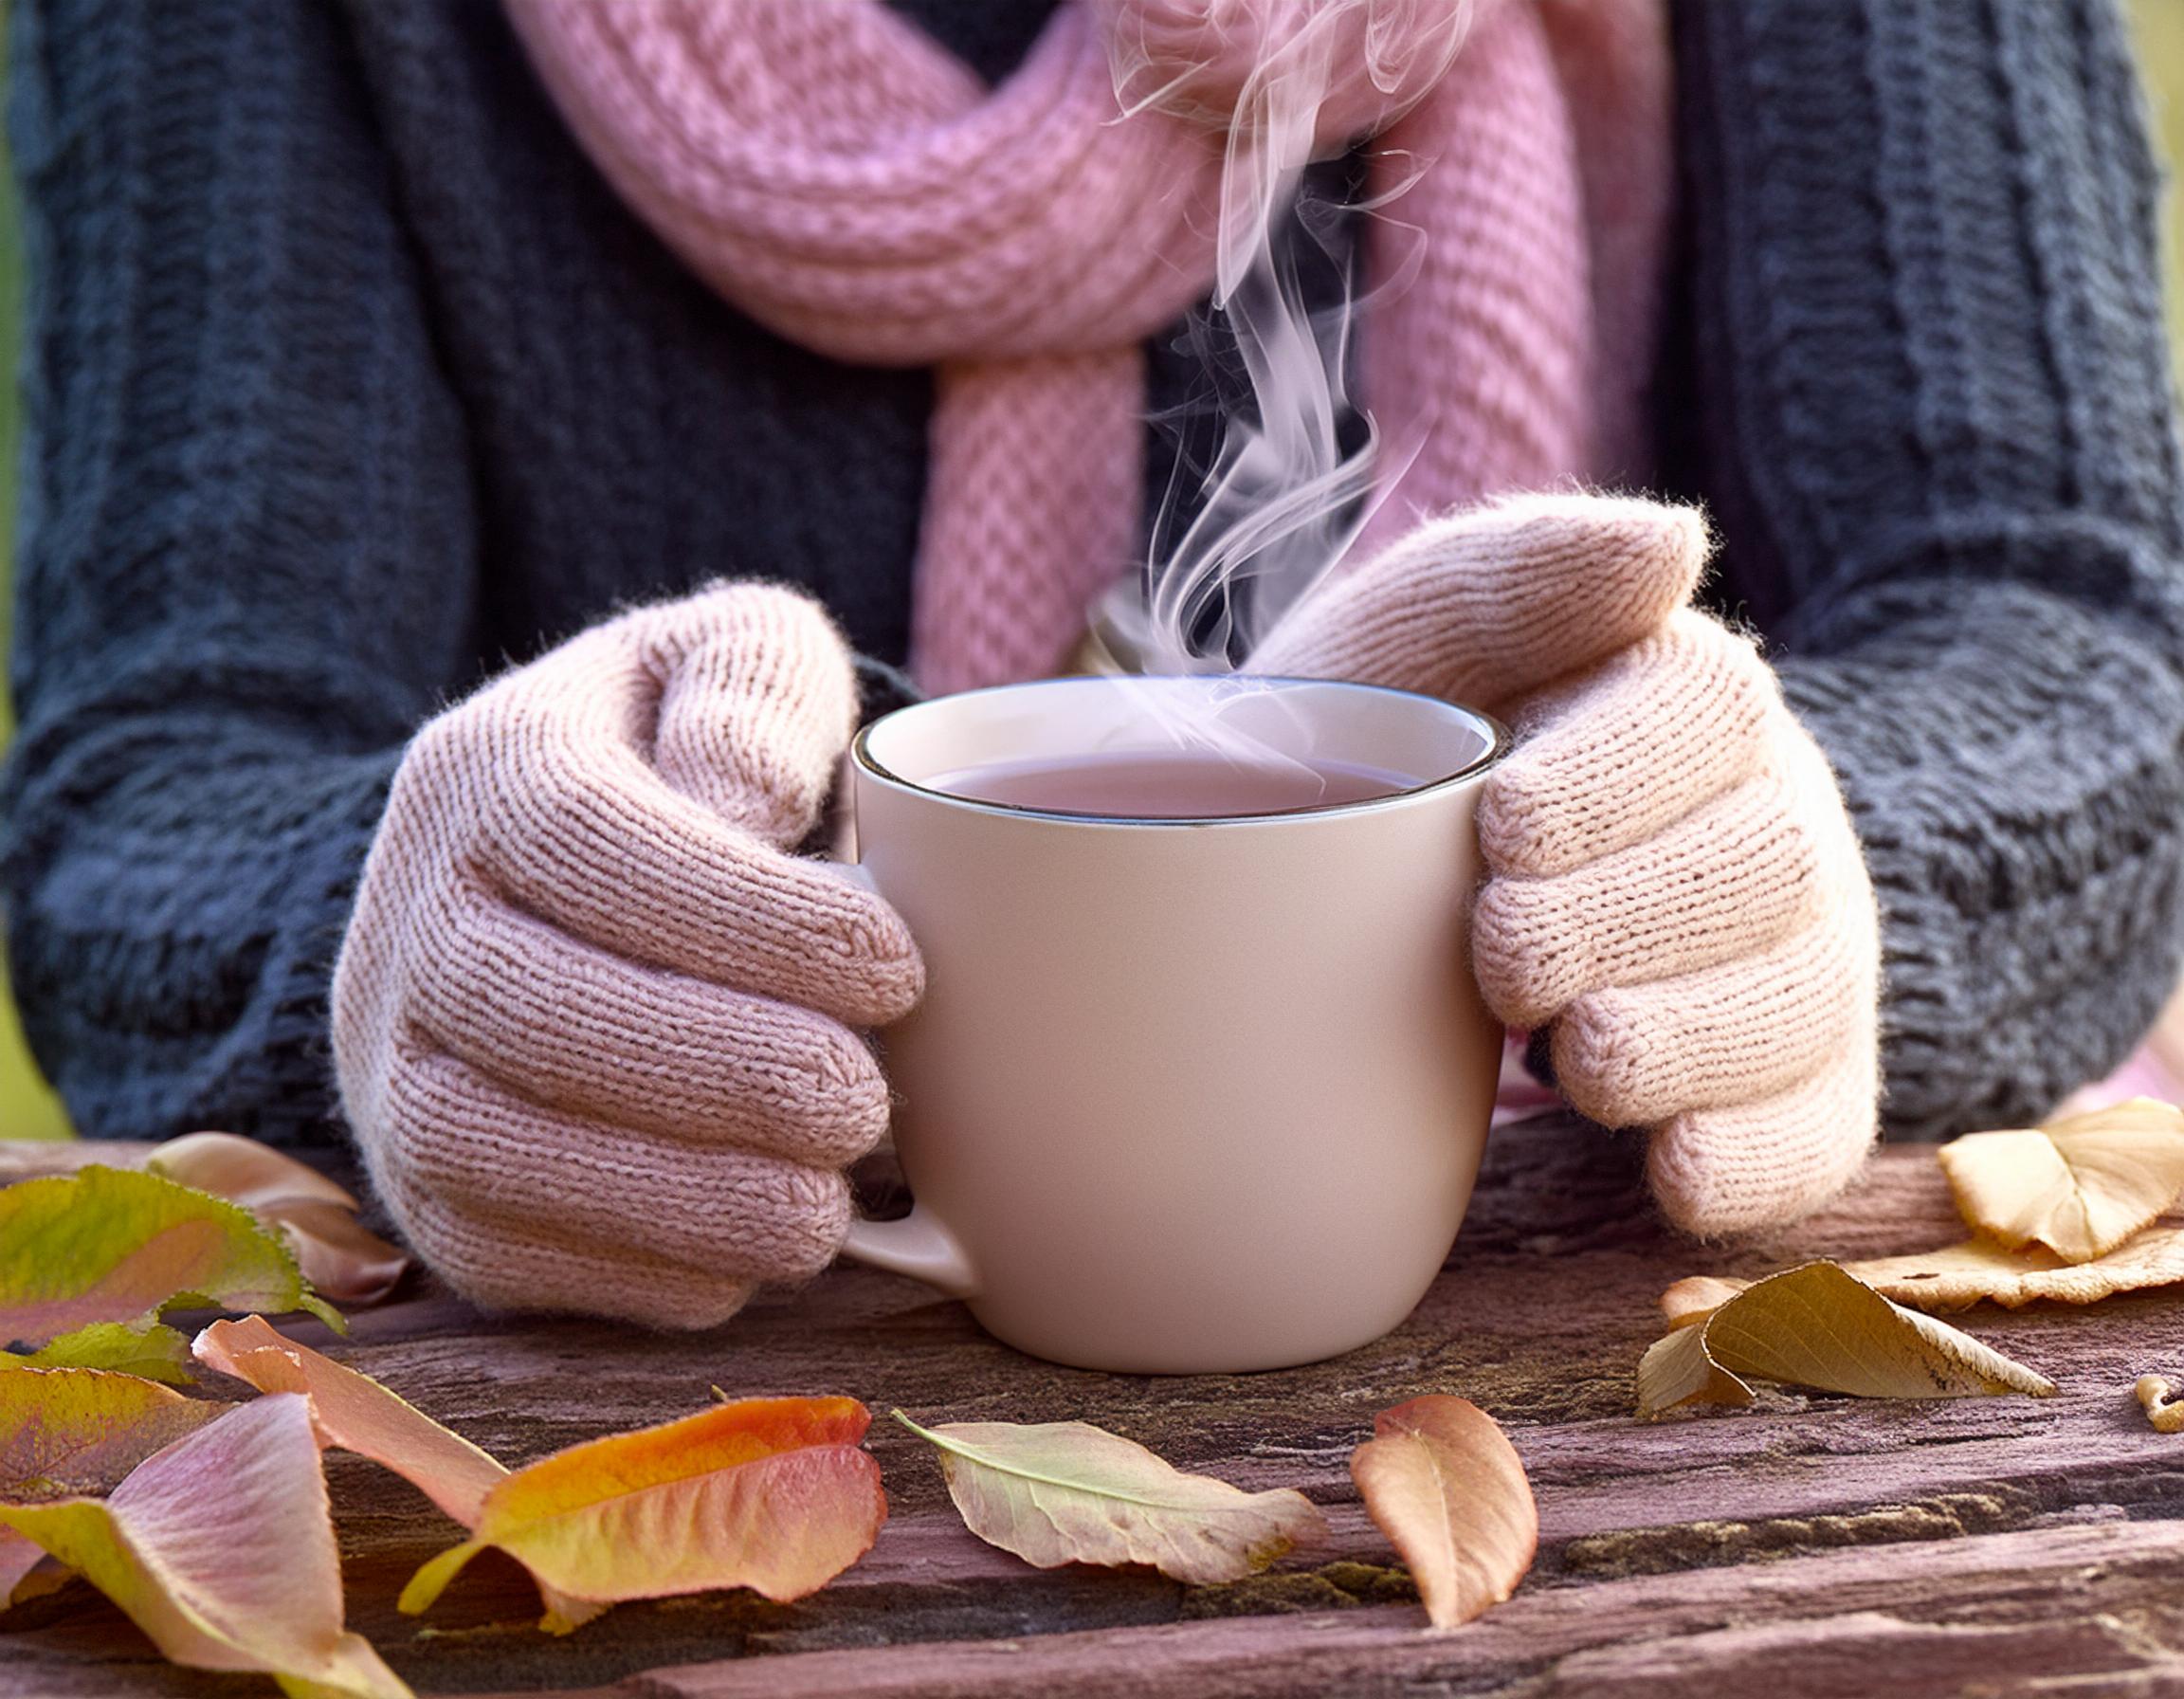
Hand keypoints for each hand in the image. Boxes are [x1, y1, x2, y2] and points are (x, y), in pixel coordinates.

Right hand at [332, 584, 922, 1325]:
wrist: (536, 879)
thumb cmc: (681, 761)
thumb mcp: (726, 663)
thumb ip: (752, 690)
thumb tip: (745, 799)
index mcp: (489, 770)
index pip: (591, 839)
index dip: (746, 921)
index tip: (894, 970)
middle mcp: (409, 918)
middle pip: (527, 1009)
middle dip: (714, 1075)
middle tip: (864, 1105)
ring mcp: (392, 1064)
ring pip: (485, 1149)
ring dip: (667, 1198)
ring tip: (822, 1213)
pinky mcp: (420, 1188)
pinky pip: (494, 1252)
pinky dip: (622, 1273)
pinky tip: (743, 1264)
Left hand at [1251, 495, 1879, 1233]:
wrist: (1394, 894)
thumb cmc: (1397, 759)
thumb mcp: (1409, 647)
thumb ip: (1508, 579)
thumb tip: (1669, 541)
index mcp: (1673, 696)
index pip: (1706, 707)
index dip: (1616, 776)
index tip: (1502, 827)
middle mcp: (1764, 820)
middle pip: (1760, 864)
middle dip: (1629, 919)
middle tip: (1505, 956)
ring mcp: (1792, 957)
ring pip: (1798, 1002)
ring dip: (1688, 1040)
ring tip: (1577, 1061)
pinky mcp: (1789, 1082)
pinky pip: (1816, 1129)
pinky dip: (1752, 1157)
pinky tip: (1671, 1166)